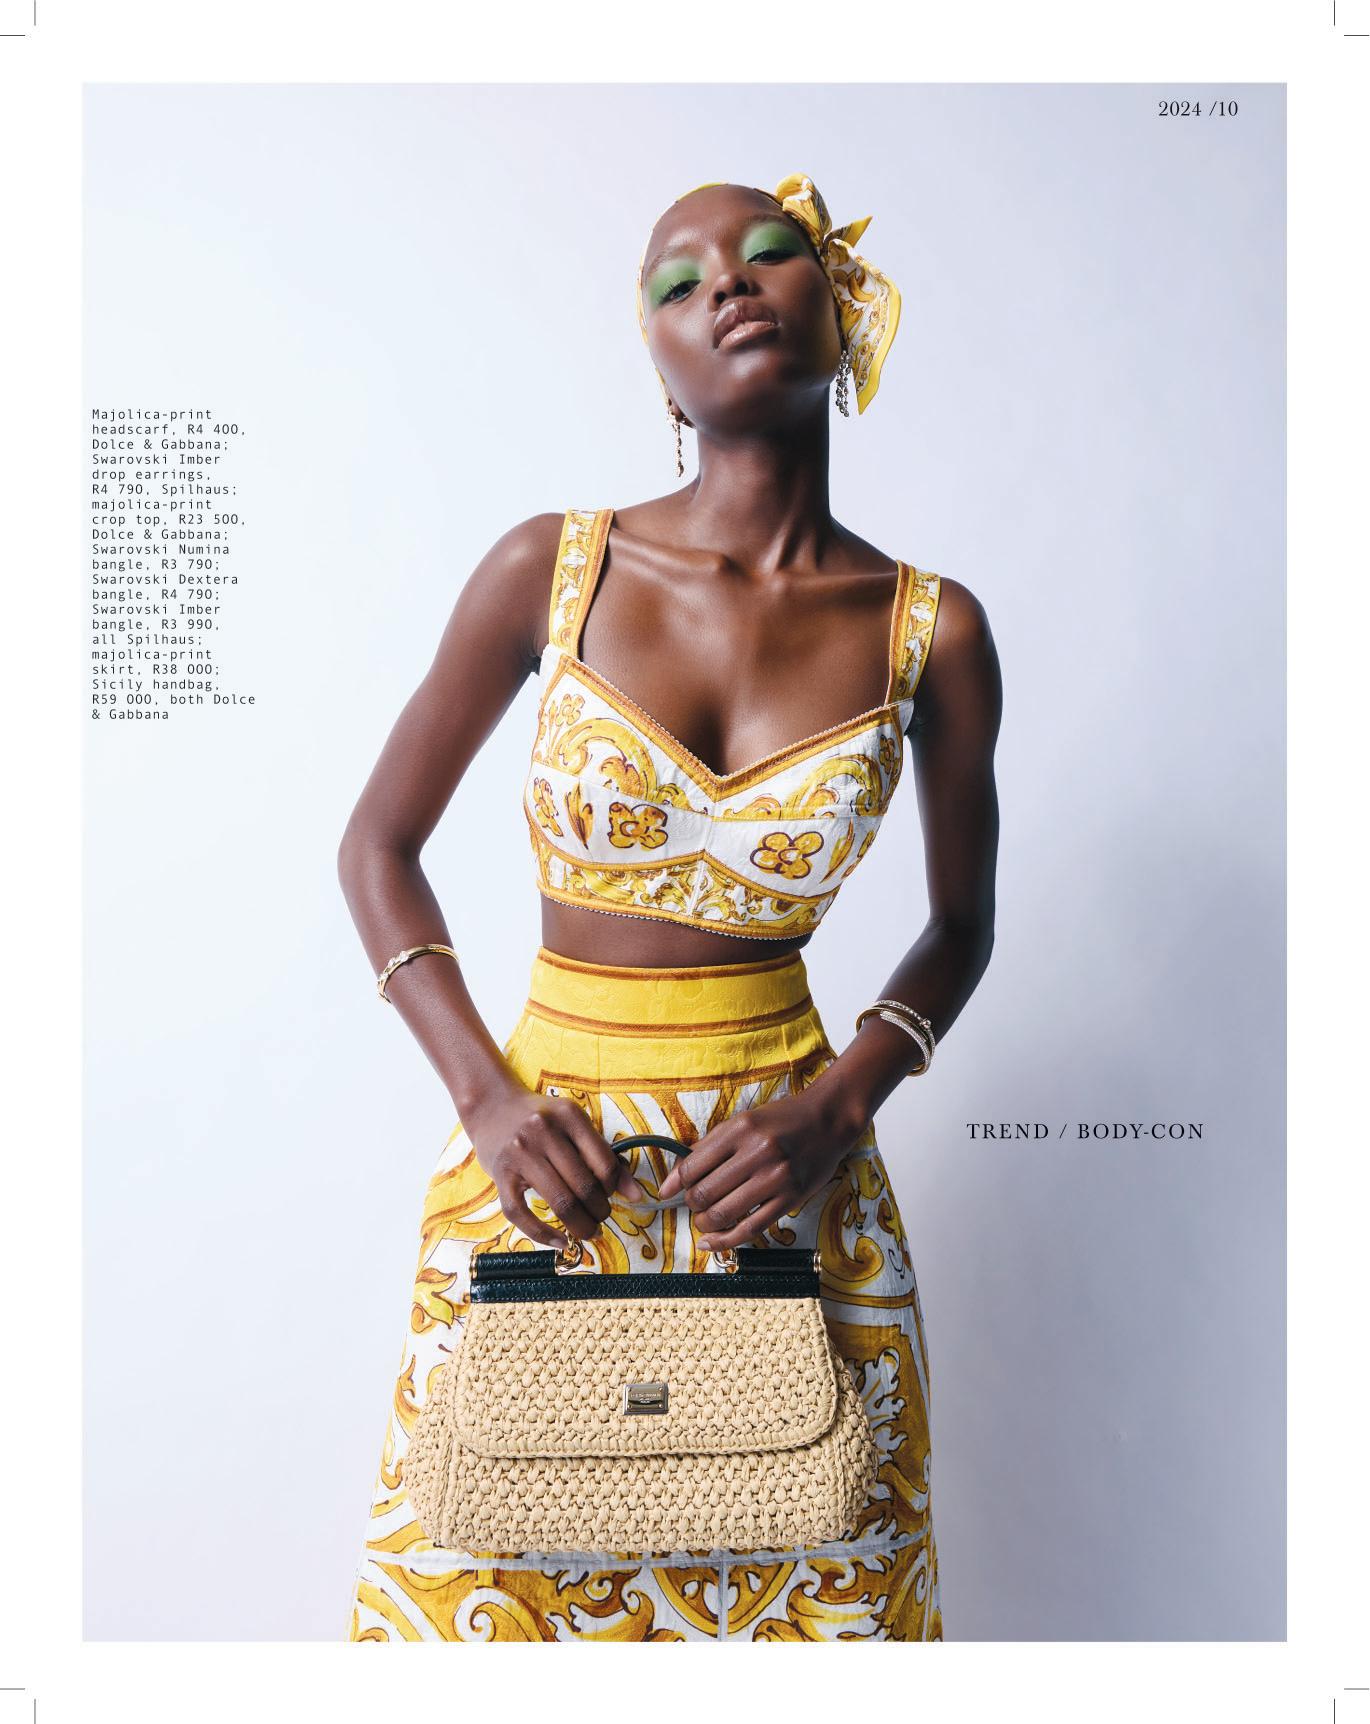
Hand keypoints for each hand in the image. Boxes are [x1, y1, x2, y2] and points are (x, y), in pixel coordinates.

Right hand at [465, 1085, 645, 1247]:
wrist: (491, 1106)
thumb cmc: (540, 1119)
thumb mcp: (574, 1125)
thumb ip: (605, 1155)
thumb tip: (637, 1194)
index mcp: (569, 1116)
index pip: (604, 1163)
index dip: (614, 1189)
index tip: (611, 1197)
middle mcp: (543, 1131)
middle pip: (583, 1186)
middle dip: (599, 1212)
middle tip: (601, 1220)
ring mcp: (519, 1153)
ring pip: (559, 1202)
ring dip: (579, 1226)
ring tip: (588, 1232)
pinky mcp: (499, 1174)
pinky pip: (521, 1213)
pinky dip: (543, 1234)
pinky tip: (559, 1242)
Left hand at [656, 1086, 866, 1250]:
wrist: (828, 1120)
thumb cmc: (782, 1119)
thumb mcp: (743, 1121)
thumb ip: (710, 1146)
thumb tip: (676, 1177)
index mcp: (740, 1129)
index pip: (693, 1165)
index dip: (675, 1183)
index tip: (668, 1193)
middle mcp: (757, 1153)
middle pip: (705, 1192)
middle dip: (691, 1204)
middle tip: (694, 1205)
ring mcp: (775, 1178)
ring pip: (724, 1214)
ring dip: (705, 1224)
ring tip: (704, 1221)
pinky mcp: (791, 1199)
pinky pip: (751, 1228)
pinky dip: (727, 1240)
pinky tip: (713, 1242)